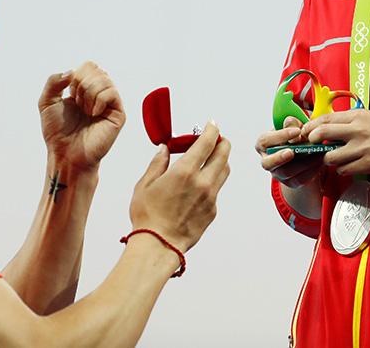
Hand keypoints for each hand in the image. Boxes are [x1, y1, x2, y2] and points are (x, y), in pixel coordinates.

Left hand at [39, 61, 125, 171]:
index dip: (76, 76)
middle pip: (96, 69)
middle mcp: (100, 94)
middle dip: (81, 85)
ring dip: (88, 94)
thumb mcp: (46, 102)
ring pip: (104, 79)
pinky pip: (111, 93)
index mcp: (85, 89)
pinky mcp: (118, 114)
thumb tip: (71, 71)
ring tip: (86, 111)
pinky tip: (93, 114)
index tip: (70, 96)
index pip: (89, 66)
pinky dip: (98, 101)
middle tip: (78, 105)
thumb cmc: (57, 132)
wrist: (66, 153)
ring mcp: (110, 103)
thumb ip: (53, 81)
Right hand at [129, 123, 230, 252]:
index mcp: (185, 171)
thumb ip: (158, 163)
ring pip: (224, 171)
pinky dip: (212, 181)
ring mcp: (210, 198)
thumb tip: (164, 149)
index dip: (212, 129)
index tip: (211, 124)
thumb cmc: (148, 217)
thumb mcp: (145, 184)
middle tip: (215, 138)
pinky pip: (217, 190)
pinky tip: (199, 184)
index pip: (207, 142)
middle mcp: (203, 182)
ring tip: (210, 158)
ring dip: (220, 160)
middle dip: (221, 141)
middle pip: (223, 153)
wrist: (159, 246)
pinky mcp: (212, 211)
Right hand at [255, 117, 323, 187]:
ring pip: (286, 173)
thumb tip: (291, 124)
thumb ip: (291, 124)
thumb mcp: (293, 126)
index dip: (280, 136)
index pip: (265, 141)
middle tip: (292, 152)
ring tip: (316, 153)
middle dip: (280, 157)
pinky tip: (320, 160)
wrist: (303, 152)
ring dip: (302, 162)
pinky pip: (300, 179)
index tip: (297, 131)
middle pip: (268, 163)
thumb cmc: (295, 136)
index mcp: (263, 144)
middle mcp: (267, 160)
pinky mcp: (291, 182)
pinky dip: (311, 170)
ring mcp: (278, 174)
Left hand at [302, 109, 369, 175]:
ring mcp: (363, 148)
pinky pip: (344, 170)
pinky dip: (342, 170)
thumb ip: (350, 121)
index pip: (325, 119)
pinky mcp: (369, 164)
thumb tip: (327, 126)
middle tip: (313, 147)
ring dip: (328, 160)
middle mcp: (358, 130)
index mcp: (358, 116)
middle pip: (321, 133)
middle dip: (312, 142)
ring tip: (335, 159)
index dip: (310, 127)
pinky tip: (349, 167)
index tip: (306, 133)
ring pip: (330, 156)